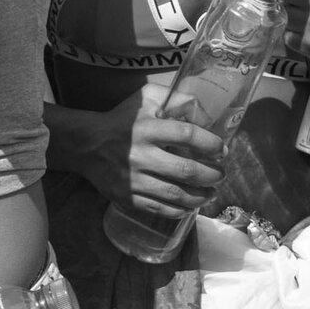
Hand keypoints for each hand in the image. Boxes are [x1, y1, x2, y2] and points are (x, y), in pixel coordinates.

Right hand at [74, 92, 226, 219]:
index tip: (222, 150)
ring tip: (211, 192)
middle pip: (186, 170)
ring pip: (176, 194)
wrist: (87, 145)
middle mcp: (141, 155)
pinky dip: (181, 210)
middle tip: (221, 174)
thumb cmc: (123, 120)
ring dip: (201, 196)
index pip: (187, 135)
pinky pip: (161, 209)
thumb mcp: (146, 98)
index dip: (211, 144)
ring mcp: (133, 180)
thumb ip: (175, 98)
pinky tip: (190, 205)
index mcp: (147, 128)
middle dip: (212, 175)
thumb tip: (204, 108)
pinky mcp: (127, 197)